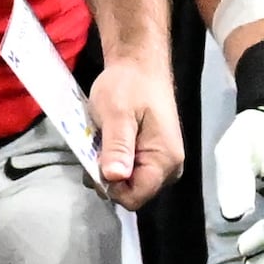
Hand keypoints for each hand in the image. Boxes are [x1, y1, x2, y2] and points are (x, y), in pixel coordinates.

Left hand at [83, 51, 180, 208]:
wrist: (139, 66)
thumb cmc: (128, 85)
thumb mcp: (116, 114)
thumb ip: (117, 146)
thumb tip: (115, 177)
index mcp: (165, 160)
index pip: (135, 197)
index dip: (110, 187)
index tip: (94, 164)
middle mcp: (169, 168)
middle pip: (132, 193)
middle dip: (108, 178)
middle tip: (93, 150)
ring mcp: (162, 162)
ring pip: (128, 183)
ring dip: (107, 169)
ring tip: (99, 143)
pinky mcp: (152, 156)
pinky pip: (129, 171)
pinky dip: (113, 162)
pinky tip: (105, 143)